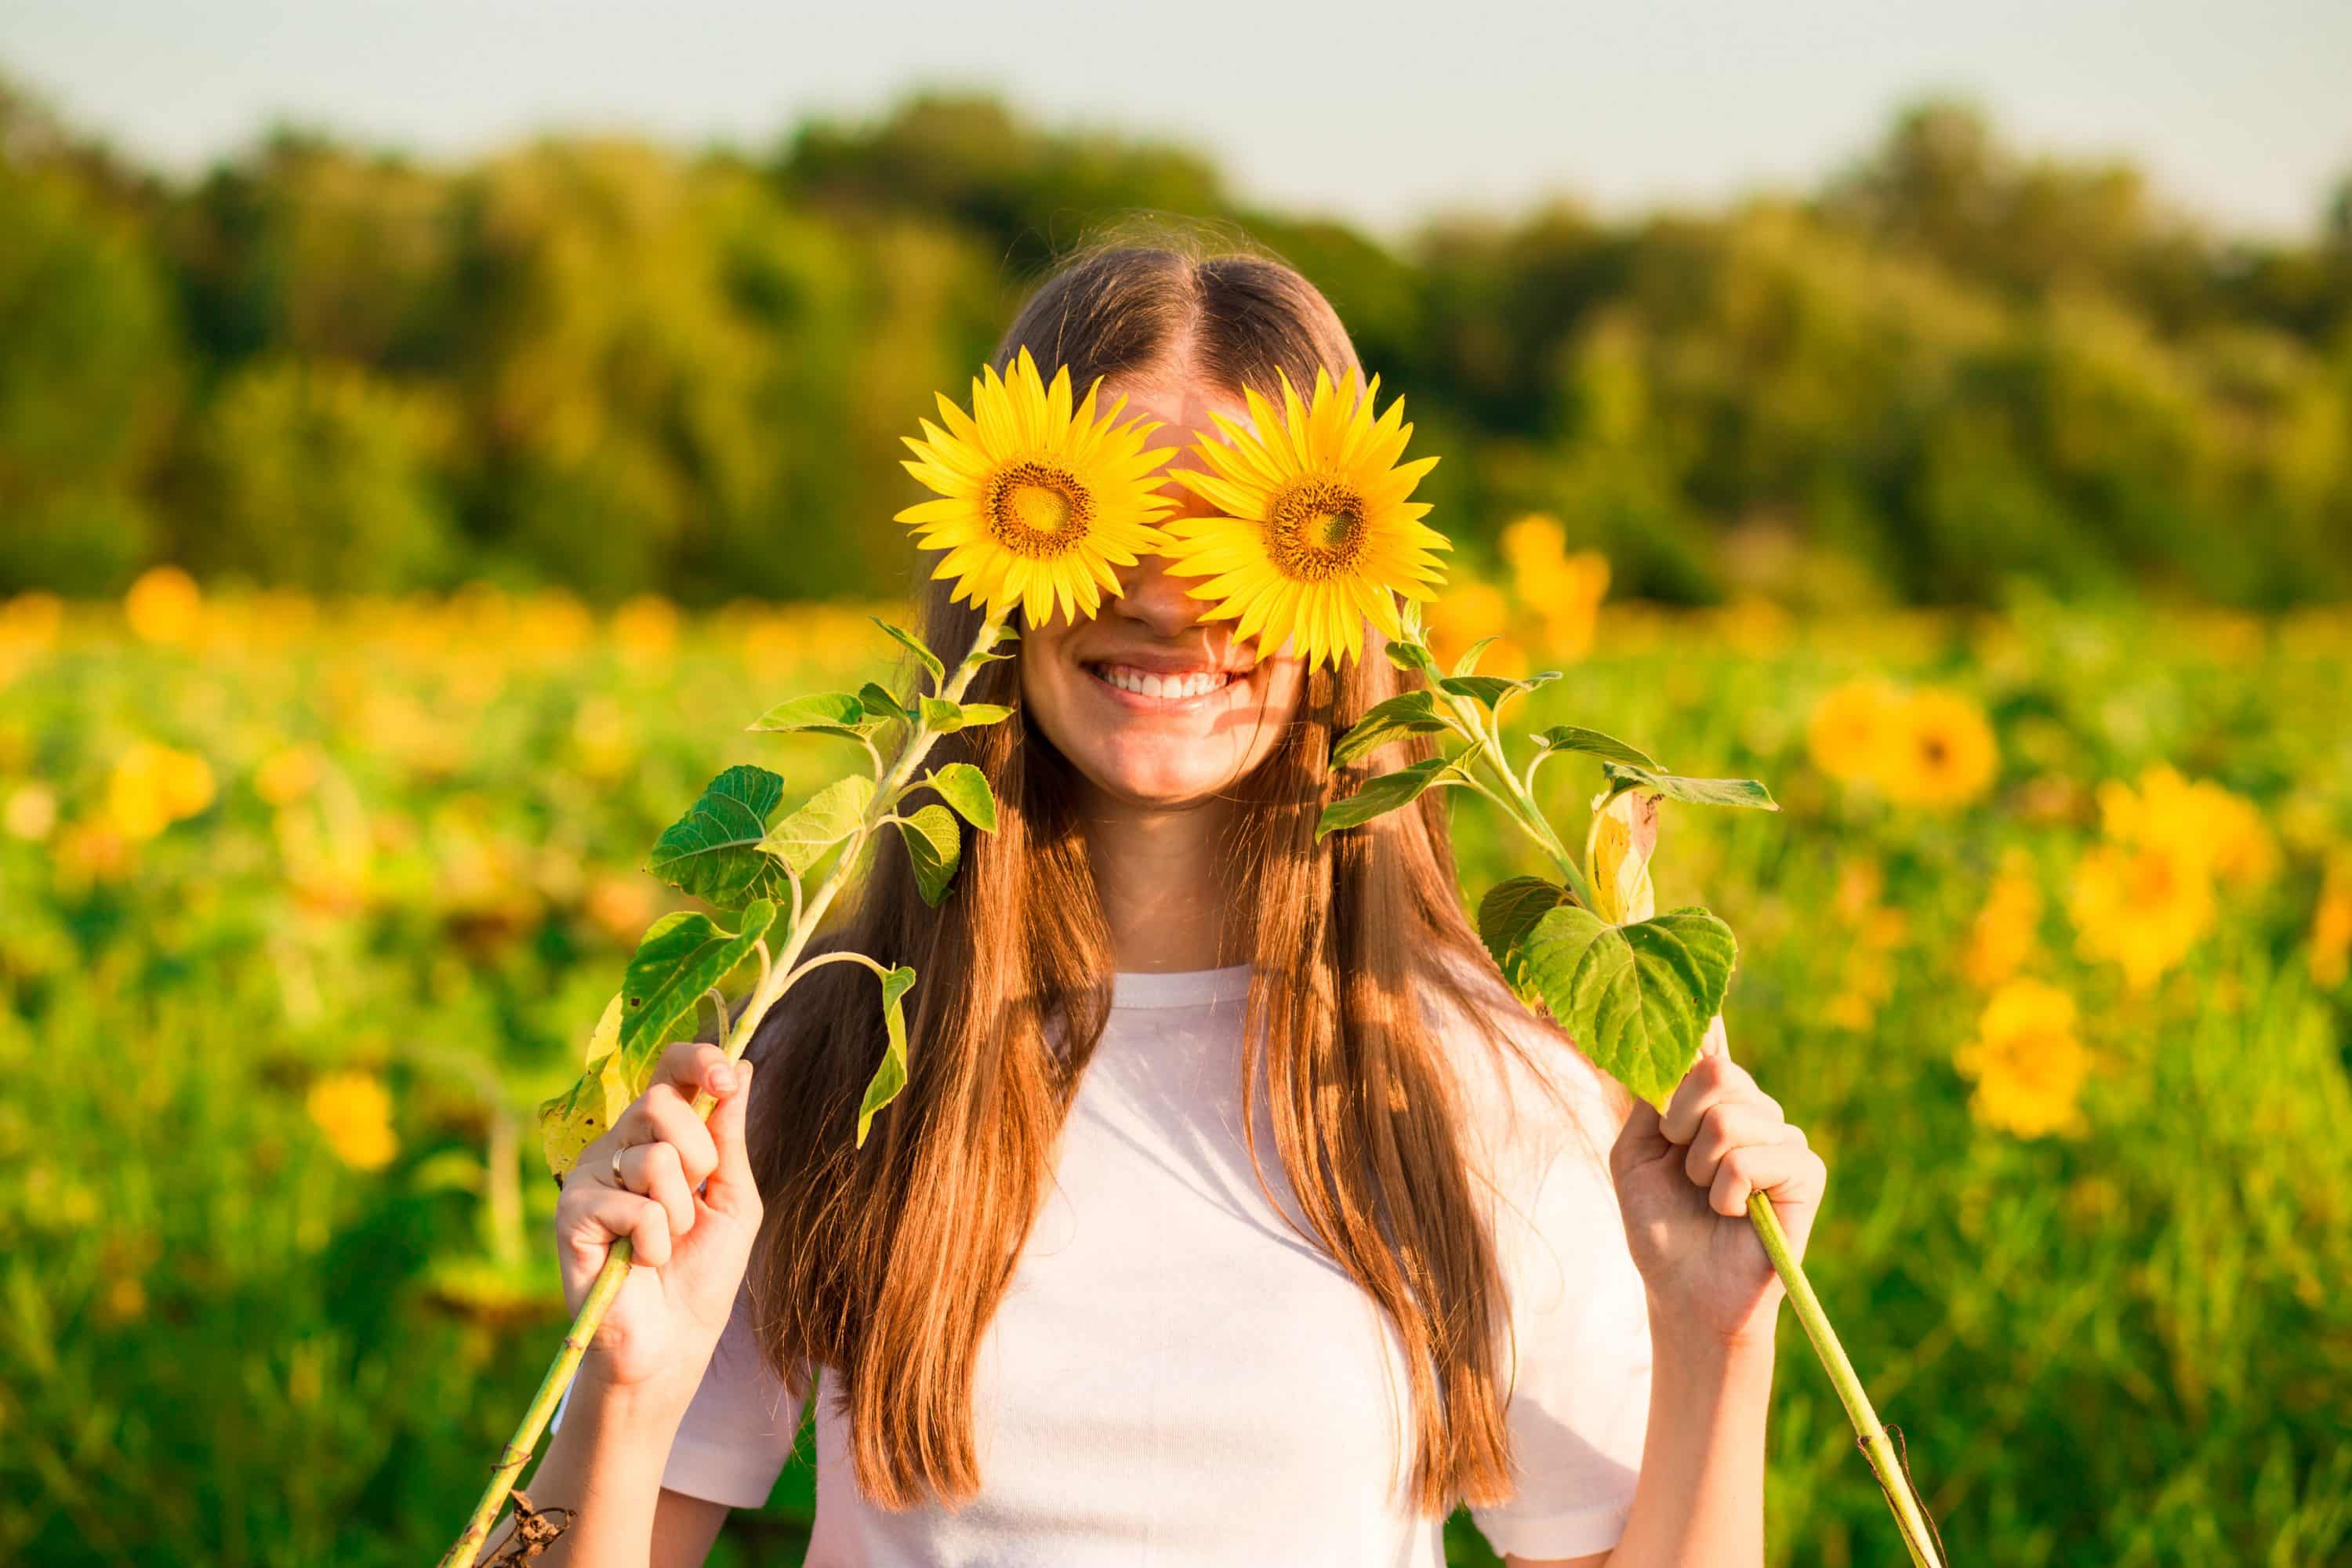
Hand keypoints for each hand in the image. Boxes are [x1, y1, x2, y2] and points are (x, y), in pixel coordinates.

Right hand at [554, 1042, 761, 1392]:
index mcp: (659, 1136)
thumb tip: (743, 1064)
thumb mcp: (731, 1197)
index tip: (727, 1078)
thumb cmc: (703, 1272)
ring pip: (655, 1156)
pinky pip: (634, 1206)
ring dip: (681, 1210)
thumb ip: (729, 1135)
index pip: (668, 1070)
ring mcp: (590, 1177)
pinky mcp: (571, 1212)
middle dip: (700, 1156)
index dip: (698, 1060)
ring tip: (666, 1242)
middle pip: (660, 1101)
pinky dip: (655, 1241)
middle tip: (696, 1203)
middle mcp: (618, 1147)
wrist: (673, 1342)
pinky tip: (640, 1263)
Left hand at [1610, 1016, 1826, 1350]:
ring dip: (1700, 1167)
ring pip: (1731, 1118)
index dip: (1690, 1043)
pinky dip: (1726, 1192)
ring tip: (1707, 1196)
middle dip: (1678, 1123)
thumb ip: (1655, 1095)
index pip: (1708, 1047)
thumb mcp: (1636, 1151)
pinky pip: (1751, 1159)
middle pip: (1716, 1073)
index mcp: (1714, 1101)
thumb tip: (1689, 1034)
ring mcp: (1784, 1137)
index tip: (1666, 1067)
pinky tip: (1733, 1213)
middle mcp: (1754, 1109)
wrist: (1683, 1289)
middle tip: (1681, 1166)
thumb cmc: (1659, 1223)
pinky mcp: (1806, 1172)